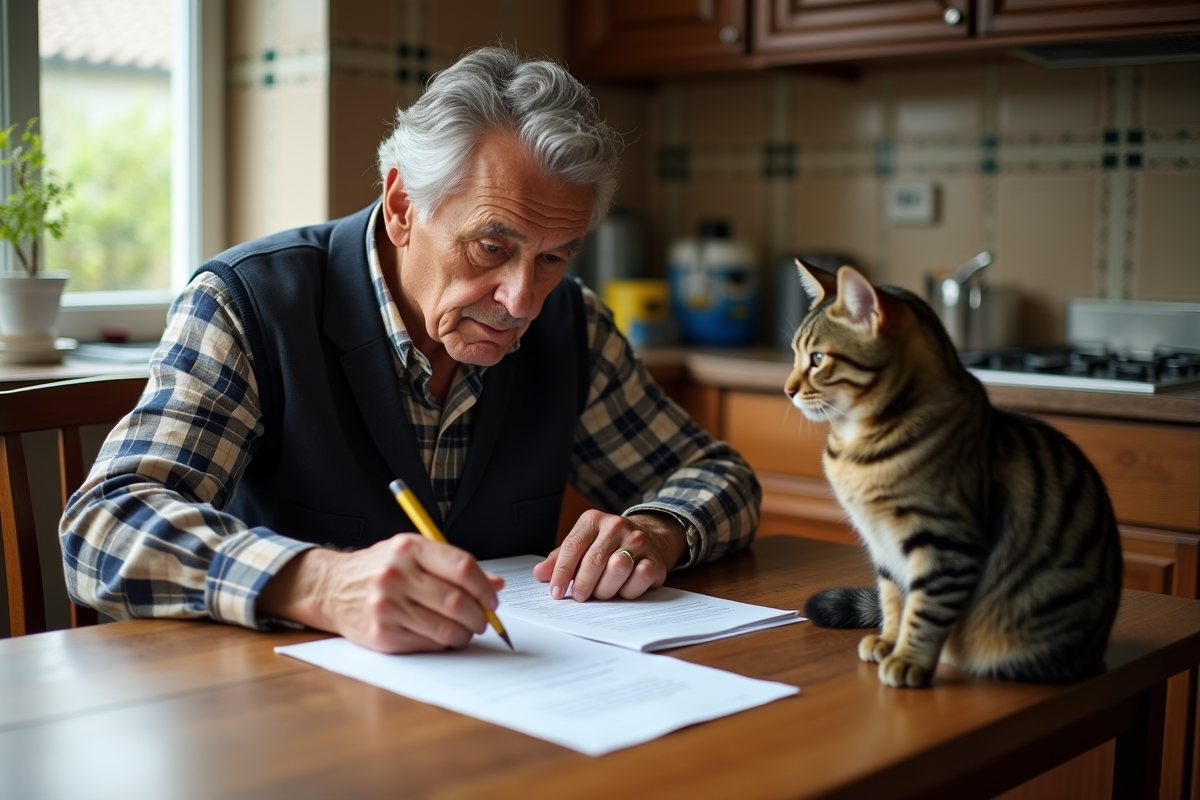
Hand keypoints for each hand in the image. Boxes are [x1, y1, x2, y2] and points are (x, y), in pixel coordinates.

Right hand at [258, 534, 503, 653]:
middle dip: (479, 615)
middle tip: (483, 620)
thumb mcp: (414, 553)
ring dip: (465, 634)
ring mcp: (387, 606)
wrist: (332, 588)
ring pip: (445, 628)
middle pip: (456, 601)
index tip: (492, 599)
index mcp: (410, 548)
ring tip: (465, 630)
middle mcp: (396, 575)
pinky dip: (443, 644)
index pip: (462, 567)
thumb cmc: (380, 568)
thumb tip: (496, 585)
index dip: (484, 587)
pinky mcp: (382, 634)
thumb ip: (453, 566)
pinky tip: (441, 636)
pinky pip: (427, 644)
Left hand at [532, 510, 687, 601]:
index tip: (555, 593)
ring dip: (606, 588)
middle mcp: (616, 526)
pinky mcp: (655, 559)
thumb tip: (540, 574)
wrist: (650, 537)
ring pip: (617, 569)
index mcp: (593, 520)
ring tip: (602, 592)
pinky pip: (639, 578)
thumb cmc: (608, 545)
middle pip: (593, 560)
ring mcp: (638, 541)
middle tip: (579, 597)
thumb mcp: (582, 545)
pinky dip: (628, 590)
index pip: (572, 546)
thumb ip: (559, 559)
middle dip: (583, 585)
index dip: (561, 573)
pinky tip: (623, 589)